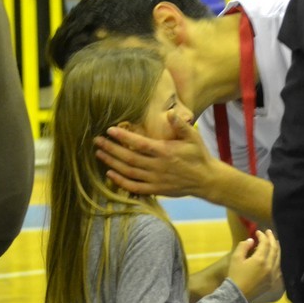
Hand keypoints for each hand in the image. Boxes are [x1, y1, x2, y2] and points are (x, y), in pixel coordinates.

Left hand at [96, 112, 218, 197]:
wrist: (206, 180)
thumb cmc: (198, 155)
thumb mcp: (193, 137)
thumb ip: (181, 125)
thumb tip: (170, 112)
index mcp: (165, 152)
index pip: (140, 143)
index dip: (124, 137)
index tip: (110, 130)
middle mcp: (157, 166)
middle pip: (129, 158)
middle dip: (111, 149)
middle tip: (97, 140)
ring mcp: (155, 180)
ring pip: (129, 172)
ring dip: (112, 163)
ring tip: (99, 153)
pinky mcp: (156, 190)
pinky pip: (134, 187)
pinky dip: (120, 182)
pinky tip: (109, 174)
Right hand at [227, 230, 280, 302]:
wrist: (237, 295)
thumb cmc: (235, 275)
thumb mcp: (235, 258)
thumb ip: (243, 246)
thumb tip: (251, 240)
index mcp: (260, 259)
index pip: (265, 243)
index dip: (262, 236)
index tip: (258, 231)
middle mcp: (270, 266)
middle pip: (274, 249)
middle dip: (272, 239)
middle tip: (269, 232)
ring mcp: (273, 275)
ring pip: (279, 258)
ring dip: (276, 248)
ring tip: (274, 242)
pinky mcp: (273, 281)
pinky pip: (279, 268)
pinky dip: (278, 259)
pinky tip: (276, 257)